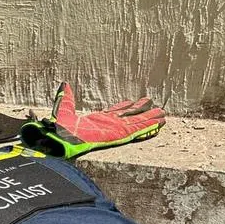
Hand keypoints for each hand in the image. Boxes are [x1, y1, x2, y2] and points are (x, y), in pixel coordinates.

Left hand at [20, 83, 165, 157]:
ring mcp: (115, 130)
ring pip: (137, 123)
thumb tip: (64, 85)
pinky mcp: (120, 135)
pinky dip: (149, 127)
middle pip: (129, 117)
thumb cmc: (61, 127)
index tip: (132, 101)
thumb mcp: (64, 108)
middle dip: (142, 112)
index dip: (123, 107)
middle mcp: (109, 125)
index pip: (114, 112)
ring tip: (163, 114)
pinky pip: (138, 130)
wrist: (62, 138)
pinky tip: (160, 124)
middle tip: (155, 107)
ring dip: (150, 119)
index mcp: (97, 120)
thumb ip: (67, 98)